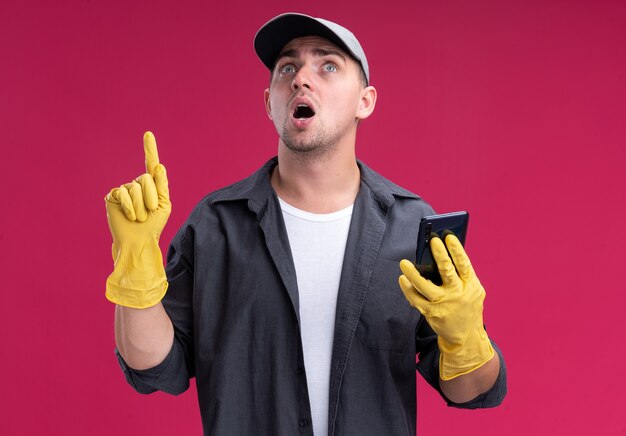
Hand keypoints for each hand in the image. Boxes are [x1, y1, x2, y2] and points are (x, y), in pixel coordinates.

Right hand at [105, 132, 170, 307]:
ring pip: (135, 188)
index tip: (148, 134)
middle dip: (151, 198)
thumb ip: (162, 186)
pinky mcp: (113, 196)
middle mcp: (137, 185)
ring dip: (141, 206)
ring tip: (139, 218)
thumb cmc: (153, 225)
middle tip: (149, 213)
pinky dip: (130, 206)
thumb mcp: (164, 206)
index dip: (149, 149)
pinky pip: (122, 193)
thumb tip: (159, 166)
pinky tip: (130, 216)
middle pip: (145, 179)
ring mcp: (124, 190)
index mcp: (152, 186)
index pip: (151, 164)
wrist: (139, 241)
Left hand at [399, 233, 493, 379]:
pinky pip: (416, 299)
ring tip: (404, 263)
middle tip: (431, 241)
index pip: (464, 265)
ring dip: (413, 274)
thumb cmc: (467, 306)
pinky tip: (403, 279)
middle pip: (447, 272)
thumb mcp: (472, 290)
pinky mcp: (432, 314)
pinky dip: (408, 289)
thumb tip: (441, 255)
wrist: (466, 337)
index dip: (457, 250)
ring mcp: (444, 304)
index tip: (448, 236)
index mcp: (471, 285)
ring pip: (426, 287)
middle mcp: (458, 294)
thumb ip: (460, 275)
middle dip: (440, 256)